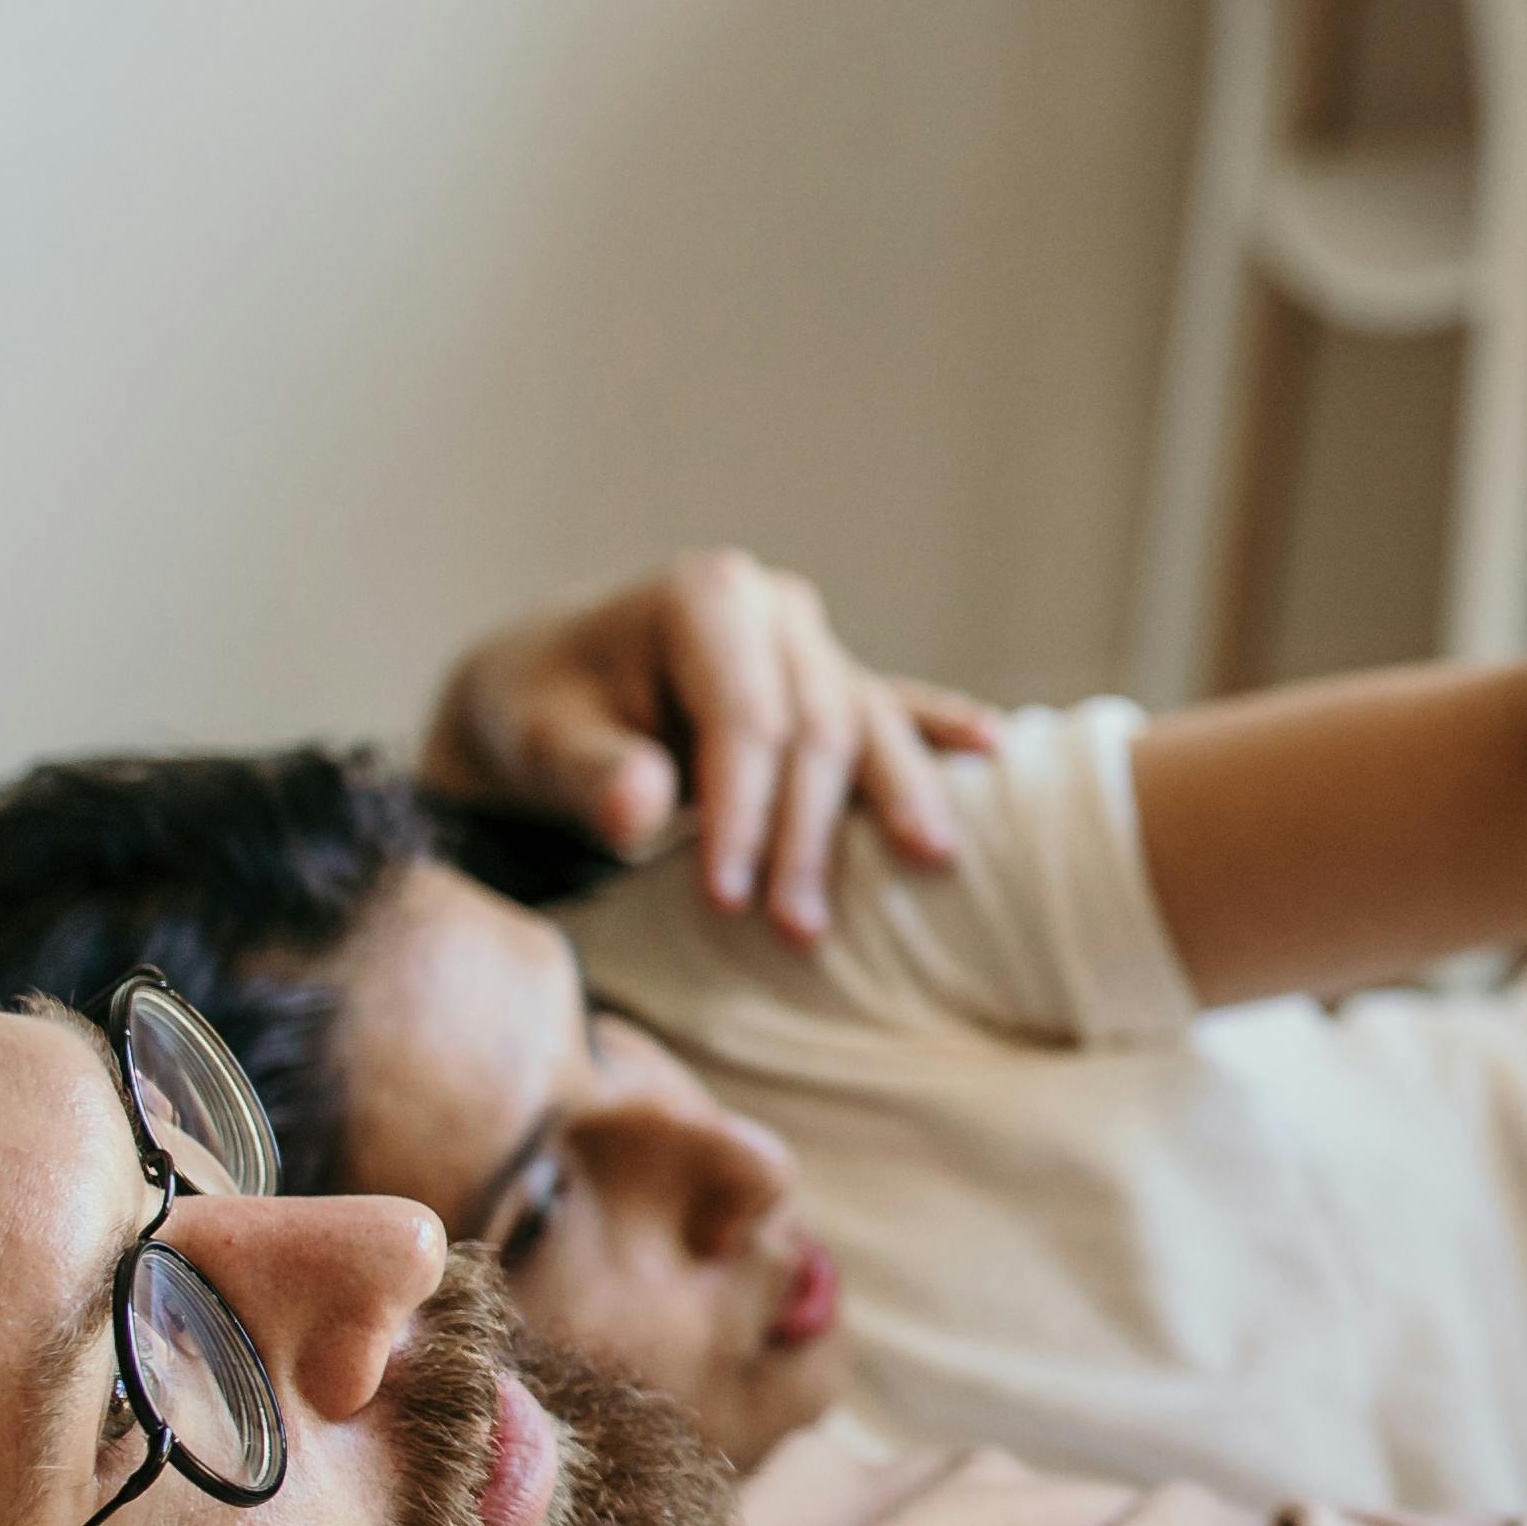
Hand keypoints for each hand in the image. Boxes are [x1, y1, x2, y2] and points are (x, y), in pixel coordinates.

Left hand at [420, 550, 1004, 941]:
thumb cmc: (537, 713)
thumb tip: (641, 807)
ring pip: (868, 722)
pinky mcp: (829, 679)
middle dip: (811, 831)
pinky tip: (992, 749)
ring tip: (929, 862)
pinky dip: (937, 730)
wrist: (545, 687)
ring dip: (894, 799)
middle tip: (797, 927)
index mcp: (705, 597)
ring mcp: (809, 641)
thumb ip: (585, 773)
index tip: (729, 900)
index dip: (747, 811)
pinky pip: (892, 706)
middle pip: (818, 725)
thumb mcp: (534, 741)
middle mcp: (773, 607)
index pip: (748, 715)